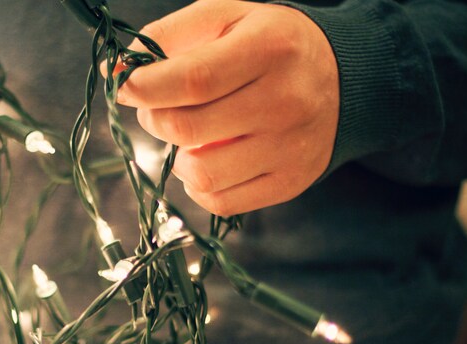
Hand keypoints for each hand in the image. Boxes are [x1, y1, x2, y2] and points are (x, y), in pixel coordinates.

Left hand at [117, 0, 338, 215]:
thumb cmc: (272, 45)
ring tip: (189, 134)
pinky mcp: (290, 182)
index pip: (190, 80)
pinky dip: (199, 185)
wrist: (347, 79)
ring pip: (201, 174)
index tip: (124, 87)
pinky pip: (221, 202)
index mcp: (268, 50)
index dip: (143, 88)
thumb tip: (119, 71)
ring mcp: (289, 148)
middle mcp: (284, 102)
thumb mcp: (227, 17)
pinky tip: (207, 158)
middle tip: (158, 107)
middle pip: (187, 128)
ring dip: (177, 157)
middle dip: (154, 119)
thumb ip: (170, 36)